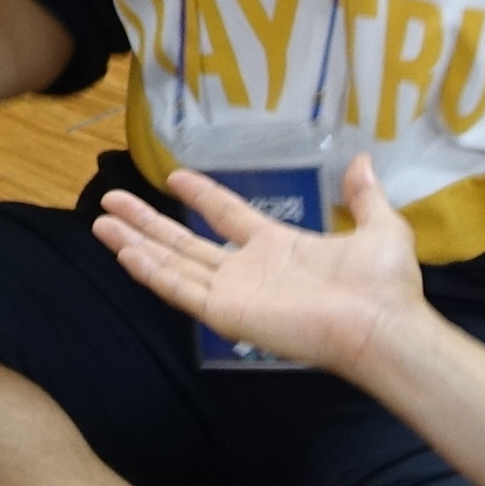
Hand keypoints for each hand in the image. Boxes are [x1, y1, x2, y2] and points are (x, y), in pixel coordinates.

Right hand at [91, 156, 424, 381]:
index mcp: (278, 248)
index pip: (227, 216)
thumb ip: (365, 196)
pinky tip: (125, 252)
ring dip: (136, 243)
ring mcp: (234, 293)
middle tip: (110, 199)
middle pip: (185, 241)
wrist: (382, 325)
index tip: (173, 175)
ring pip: (173, 264)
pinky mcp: (227, 314)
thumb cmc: (383, 284)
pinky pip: (181, 290)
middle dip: (147, 222)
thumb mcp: (381, 227)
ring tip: (101, 222)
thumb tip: (363, 160)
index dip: (202, 195)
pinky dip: (152, 272)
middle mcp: (248, 270)